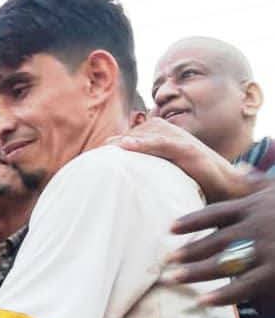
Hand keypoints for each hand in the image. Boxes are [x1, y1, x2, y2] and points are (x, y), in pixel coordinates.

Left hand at [107, 118, 259, 202]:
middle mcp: (169, 132)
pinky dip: (144, 143)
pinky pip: (162, 144)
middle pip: (135, 134)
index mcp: (161, 135)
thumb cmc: (190, 179)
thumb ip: (144, 165)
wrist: (223, 185)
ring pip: (146, 135)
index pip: (131, 136)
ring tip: (108, 149)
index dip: (114, 145)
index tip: (94, 156)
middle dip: (117, 144)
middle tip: (98, 156)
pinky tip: (127, 146)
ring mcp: (178, 139)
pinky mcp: (187, 149)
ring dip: (127, 142)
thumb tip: (115, 168)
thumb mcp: (162, 170)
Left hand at [166, 181, 274, 305]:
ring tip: (170, 280)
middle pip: (212, 240)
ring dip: (194, 272)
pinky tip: (202, 302)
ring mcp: (265, 248)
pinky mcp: (274, 271)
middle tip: (162, 261)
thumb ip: (261, 184)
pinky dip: (221, 295)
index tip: (169, 229)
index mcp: (256, 205)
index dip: (191, 222)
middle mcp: (256, 225)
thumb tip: (242, 169)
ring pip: (221, 263)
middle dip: (186, 251)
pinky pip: (243, 286)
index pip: (215, 213)